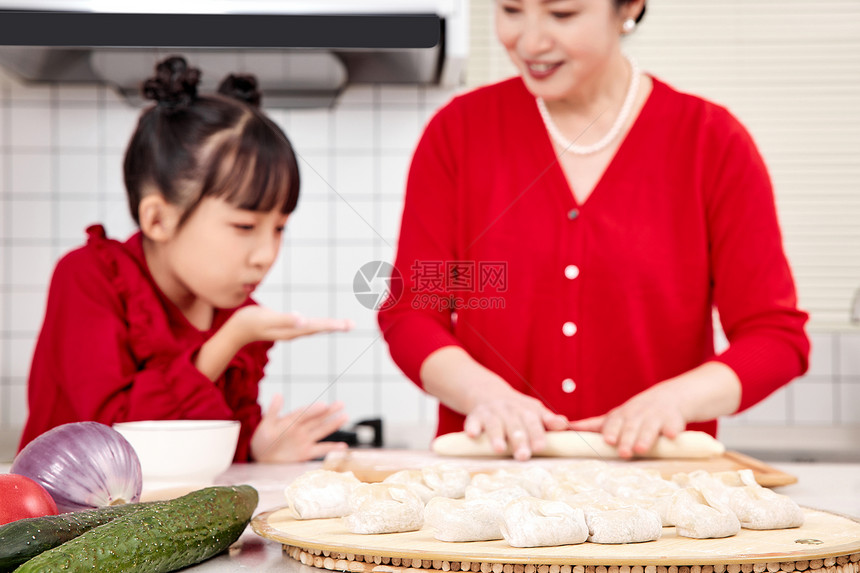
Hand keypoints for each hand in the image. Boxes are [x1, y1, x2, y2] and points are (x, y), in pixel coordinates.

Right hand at [228, 306, 352, 346]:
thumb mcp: (267, 318)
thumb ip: (285, 320)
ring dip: (329, 326)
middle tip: (352, 324)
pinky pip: (307, 327)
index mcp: (292, 330)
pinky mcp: (286, 328)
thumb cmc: (249, 321)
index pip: (317, 327)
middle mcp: (294, 332)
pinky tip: (321, 324)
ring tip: (344, 325)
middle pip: (319, 329)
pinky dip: (318, 325)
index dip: (332, 325)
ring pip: (314, 328)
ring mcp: (290, 331)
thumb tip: (303, 320)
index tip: (347, 325)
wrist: (236, 330)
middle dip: (336, 326)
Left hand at [251, 394, 349, 462]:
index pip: (304, 414)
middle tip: (341, 404)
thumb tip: (277, 394)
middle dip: (329, 412)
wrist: (260, 457)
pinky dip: (332, 448)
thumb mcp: (265, 425)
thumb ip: (273, 412)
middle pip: (317, 419)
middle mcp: (301, 428)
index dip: (313, 410)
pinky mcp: (306, 453)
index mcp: (291, 420)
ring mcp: (305, 440)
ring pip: (322, 430)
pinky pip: (321, 450)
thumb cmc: (262, 439)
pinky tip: (343, 446)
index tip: (323, 406)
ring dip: (333, 424)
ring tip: (345, 416)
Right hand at [463, 388, 568, 461]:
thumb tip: (565, 424)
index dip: (537, 434)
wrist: (488, 392)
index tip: (540, 447)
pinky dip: (472, 427)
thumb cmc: (518, 410)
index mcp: (526, 410)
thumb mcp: (534, 412)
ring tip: (498, 449)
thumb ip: (548, 420)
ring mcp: (491, 412)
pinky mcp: (475, 416)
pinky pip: (472, 421)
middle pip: (515, 424)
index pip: (534, 421)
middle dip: (519, 440)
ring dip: (496, 435)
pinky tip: (472, 435)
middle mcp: (509, 409)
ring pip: (494, 423)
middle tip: (523, 456)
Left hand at [569, 384, 686, 458]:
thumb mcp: (618, 416)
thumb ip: (595, 425)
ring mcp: (656, 417)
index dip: (611, 430)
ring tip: (642, 448)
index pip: (614, 422)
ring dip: (645, 437)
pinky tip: (671, 436)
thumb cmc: (638, 413)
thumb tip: (568, 428)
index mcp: (623, 415)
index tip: (607, 440)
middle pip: (631, 427)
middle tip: (624, 452)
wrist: (672, 397)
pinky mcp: (674, 420)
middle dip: (627, 438)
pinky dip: (672, 430)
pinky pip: (673, 425)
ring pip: (650, 428)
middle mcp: (638, 415)